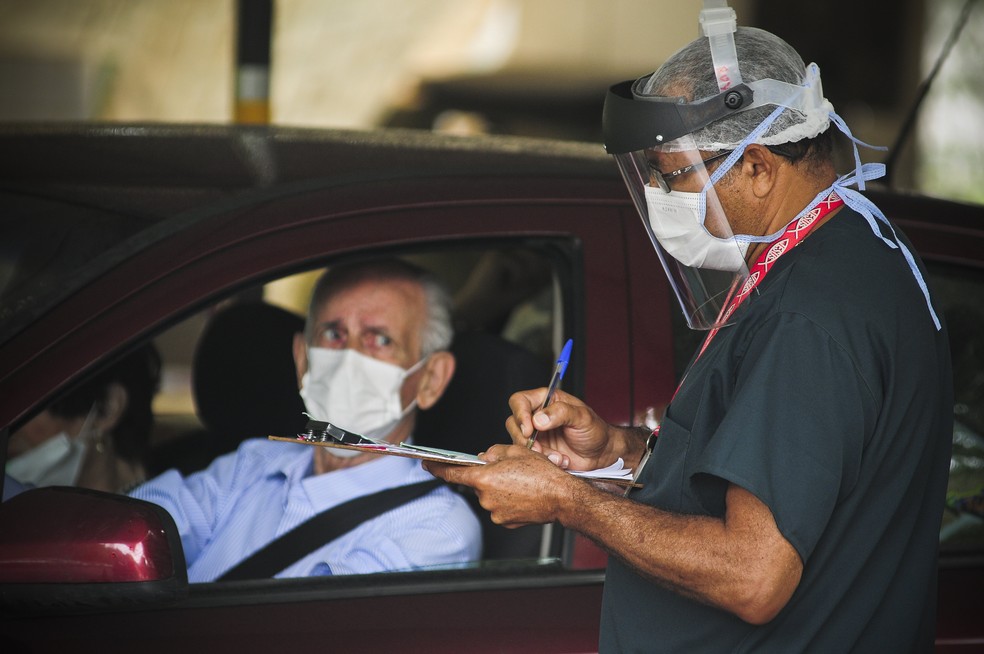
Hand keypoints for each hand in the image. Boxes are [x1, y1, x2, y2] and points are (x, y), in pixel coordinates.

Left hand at [424, 444, 576, 526]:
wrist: (561, 497)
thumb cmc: (542, 473)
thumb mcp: (515, 451)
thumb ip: (494, 452)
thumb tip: (483, 458)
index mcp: (484, 478)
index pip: (452, 473)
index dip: (437, 468)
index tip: (426, 464)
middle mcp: (486, 497)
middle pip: (477, 484)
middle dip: (487, 476)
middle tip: (507, 470)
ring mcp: (494, 512)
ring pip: (489, 495)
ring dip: (498, 488)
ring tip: (520, 482)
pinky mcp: (505, 522)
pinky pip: (499, 507)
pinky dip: (507, 500)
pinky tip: (522, 494)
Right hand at [505, 388, 615, 470]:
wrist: (602, 453)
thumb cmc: (595, 430)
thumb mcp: (582, 417)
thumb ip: (561, 413)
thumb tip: (538, 419)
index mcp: (546, 400)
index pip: (519, 401)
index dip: (519, 414)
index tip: (529, 430)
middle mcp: (537, 415)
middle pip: (513, 423)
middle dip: (525, 439)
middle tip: (539, 449)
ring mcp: (537, 435)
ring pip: (519, 442)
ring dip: (537, 453)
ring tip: (558, 457)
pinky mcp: (539, 451)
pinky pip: (529, 456)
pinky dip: (543, 461)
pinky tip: (561, 461)